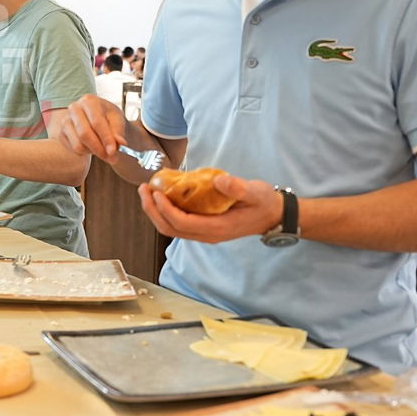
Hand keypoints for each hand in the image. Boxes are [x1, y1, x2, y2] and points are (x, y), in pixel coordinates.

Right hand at [51, 94, 127, 161]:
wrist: (97, 118)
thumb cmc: (108, 118)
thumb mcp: (118, 121)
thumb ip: (119, 132)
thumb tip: (121, 143)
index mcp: (89, 101)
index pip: (96, 122)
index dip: (106, 138)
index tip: (113, 152)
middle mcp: (74, 108)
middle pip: (84, 134)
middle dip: (99, 149)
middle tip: (112, 158)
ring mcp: (65, 121)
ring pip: (78, 145)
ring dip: (94, 152)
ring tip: (103, 149)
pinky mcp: (61, 134)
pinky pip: (74, 150)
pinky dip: (86, 152)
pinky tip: (92, 146)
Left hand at [138, 172, 282, 242]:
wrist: (273, 215)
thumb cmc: (264, 203)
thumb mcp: (255, 192)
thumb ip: (238, 188)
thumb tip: (218, 181)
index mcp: (217, 228)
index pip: (183, 223)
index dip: (165, 209)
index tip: (156, 193)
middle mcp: (207, 234)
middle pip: (170, 229)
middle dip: (152, 211)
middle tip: (144, 190)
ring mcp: (204, 233)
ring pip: (172, 228)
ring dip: (155, 212)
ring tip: (147, 192)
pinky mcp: (203, 227)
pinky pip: (178, 223)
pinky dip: (165, 211)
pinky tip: (162, 195)